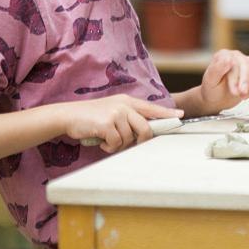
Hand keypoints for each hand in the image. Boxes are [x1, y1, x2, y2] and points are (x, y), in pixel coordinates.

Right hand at [62, 95, 182, 153]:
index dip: (166, 113)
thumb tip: (143, 134)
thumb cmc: (91, 117)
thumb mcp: (112, 111)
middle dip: (140, 141)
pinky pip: (117, 142)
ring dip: (119, 145)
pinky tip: (101, 142)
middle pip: (145, 128)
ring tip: (107, 140)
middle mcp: (124, 105)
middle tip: (128, 144)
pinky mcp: (107, 123)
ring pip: (130, 138)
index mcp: (127, 101)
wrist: (69, 115)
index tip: (180, 116)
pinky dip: (109, 147)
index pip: (152, 108)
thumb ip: (128, 118)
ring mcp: (116, 113)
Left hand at [199, 50, 248, 112]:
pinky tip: (245, 93)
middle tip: (241, 94)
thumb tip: (227, 59)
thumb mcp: (210, 81)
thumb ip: (217, 69)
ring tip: (242, 95)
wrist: (217, 98)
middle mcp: (235, 56)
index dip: (235, 78)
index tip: (234, 90)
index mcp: (223, 55)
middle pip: (246, 65)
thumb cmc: (212, 89)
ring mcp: (245, 62)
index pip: (234, 62)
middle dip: (245, 82)